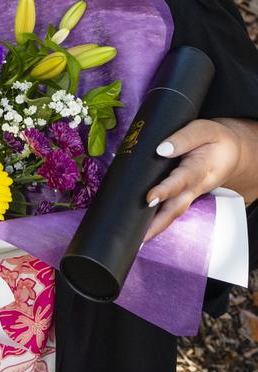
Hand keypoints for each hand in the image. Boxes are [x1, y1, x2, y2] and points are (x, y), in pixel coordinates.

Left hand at [144, 119, 241, 241]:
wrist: (233, 153)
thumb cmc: (215, 140)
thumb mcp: (204, 130)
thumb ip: (184, 137)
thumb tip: (160, 149)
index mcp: (201, 169)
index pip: (181, 180)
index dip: (166, 190)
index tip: (150, 198)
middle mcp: (196, 186)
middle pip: (177, 207)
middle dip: (159, 223)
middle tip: (141, 236)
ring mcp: (191, 194)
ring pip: (174, 213)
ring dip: (157, 228)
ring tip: (138, 241)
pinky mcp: (186, 196)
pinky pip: (172, 210)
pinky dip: (159, 222)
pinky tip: (143, 230)